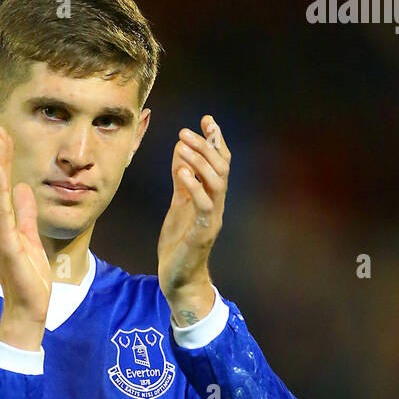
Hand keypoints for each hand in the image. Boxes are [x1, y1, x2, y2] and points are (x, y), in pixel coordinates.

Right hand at [0, 126, 51, 348]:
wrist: (27, 308)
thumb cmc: (29, 277)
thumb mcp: (31, 238)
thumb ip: (26, 214)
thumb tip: (23, 188)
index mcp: (3, 223)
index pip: (2, 185)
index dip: (3, 160)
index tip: (5, 135)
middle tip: (0, 126)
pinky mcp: (6, 245)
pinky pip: (3, 215)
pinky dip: (2, 193)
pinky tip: (2, 175)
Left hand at [157, 115, 230, 324]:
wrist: (178, 279)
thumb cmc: (179, 243)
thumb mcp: (178, 205)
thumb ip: (182, 181)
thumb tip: (181, 151)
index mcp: (211, 197)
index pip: (220, 162)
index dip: (216, 140)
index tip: (207, 119)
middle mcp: (216, 205)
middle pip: (221, 167)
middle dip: (206, 146)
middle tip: (186, 131)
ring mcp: (211, 219)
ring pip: (216, 183)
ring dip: (200, 161)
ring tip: (183, 146)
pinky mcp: (202, 233)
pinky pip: (203, 205)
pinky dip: (194, 186)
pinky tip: (181, 173)